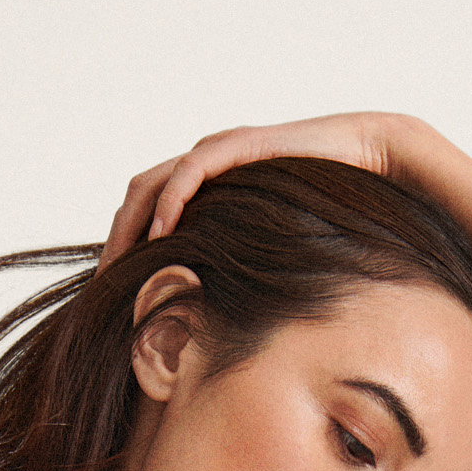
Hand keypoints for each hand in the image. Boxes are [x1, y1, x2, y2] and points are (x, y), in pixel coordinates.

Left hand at [96, 114, 420, 269]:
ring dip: (130, 226)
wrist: (370, 158)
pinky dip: (170, 202)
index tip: (115, 295)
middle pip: (136, 200)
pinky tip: (160, 235)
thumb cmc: (328, 206)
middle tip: (101, 288)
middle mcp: (204, 167)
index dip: (127, 251)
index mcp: (207, 190)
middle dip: (115, 243)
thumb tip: (233, 324)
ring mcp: (217, 153)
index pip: (148, 216)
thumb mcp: (278, 246)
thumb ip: (249, 269)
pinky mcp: (237, 146)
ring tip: (118, 266)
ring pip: (151, 185)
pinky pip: (190, 172)